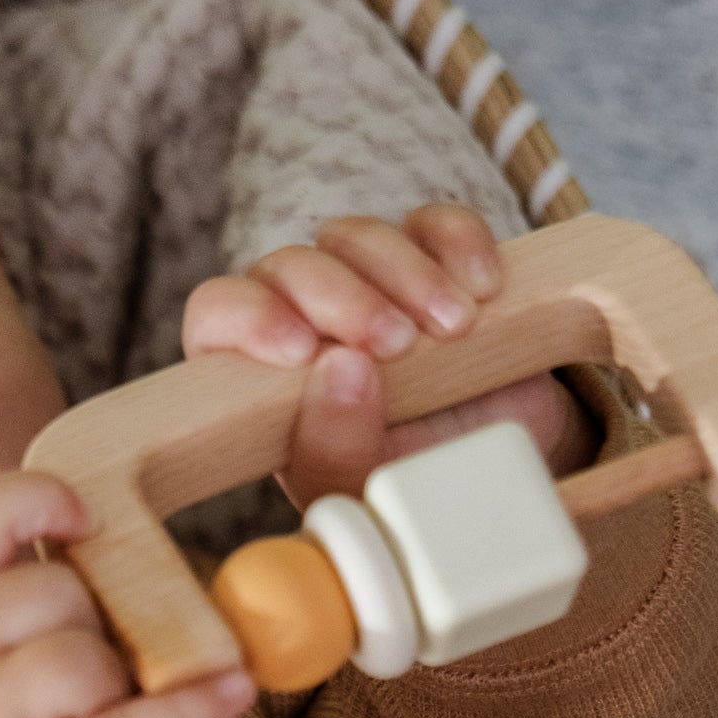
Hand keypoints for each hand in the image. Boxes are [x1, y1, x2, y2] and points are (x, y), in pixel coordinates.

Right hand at [0, 471, 253, 717]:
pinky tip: (234, 693)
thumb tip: (144, 551)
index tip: (87, 518)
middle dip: (100, 624)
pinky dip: (194, 709)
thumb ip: (30, 598)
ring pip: (93, 658)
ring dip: (123, 684)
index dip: (33, 502)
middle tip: (89, 678)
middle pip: (60, 591)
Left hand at [181, 204, 598, 507]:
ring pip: (355, 237)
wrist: (500, 481)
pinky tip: (483, 290)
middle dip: (342, 296)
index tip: (304, 351)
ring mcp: (371, 285)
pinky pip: (435, 223)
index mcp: (262, 376)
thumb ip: (336, 450)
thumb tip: (341, 369)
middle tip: (396, 345)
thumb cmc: (411, 493)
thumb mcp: (366, 494)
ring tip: (455, 329)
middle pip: (288, 265)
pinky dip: (459, 243)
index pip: (217, 314)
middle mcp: (306, 320)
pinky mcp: (436, 263)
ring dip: (407, 273)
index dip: (250, 317)